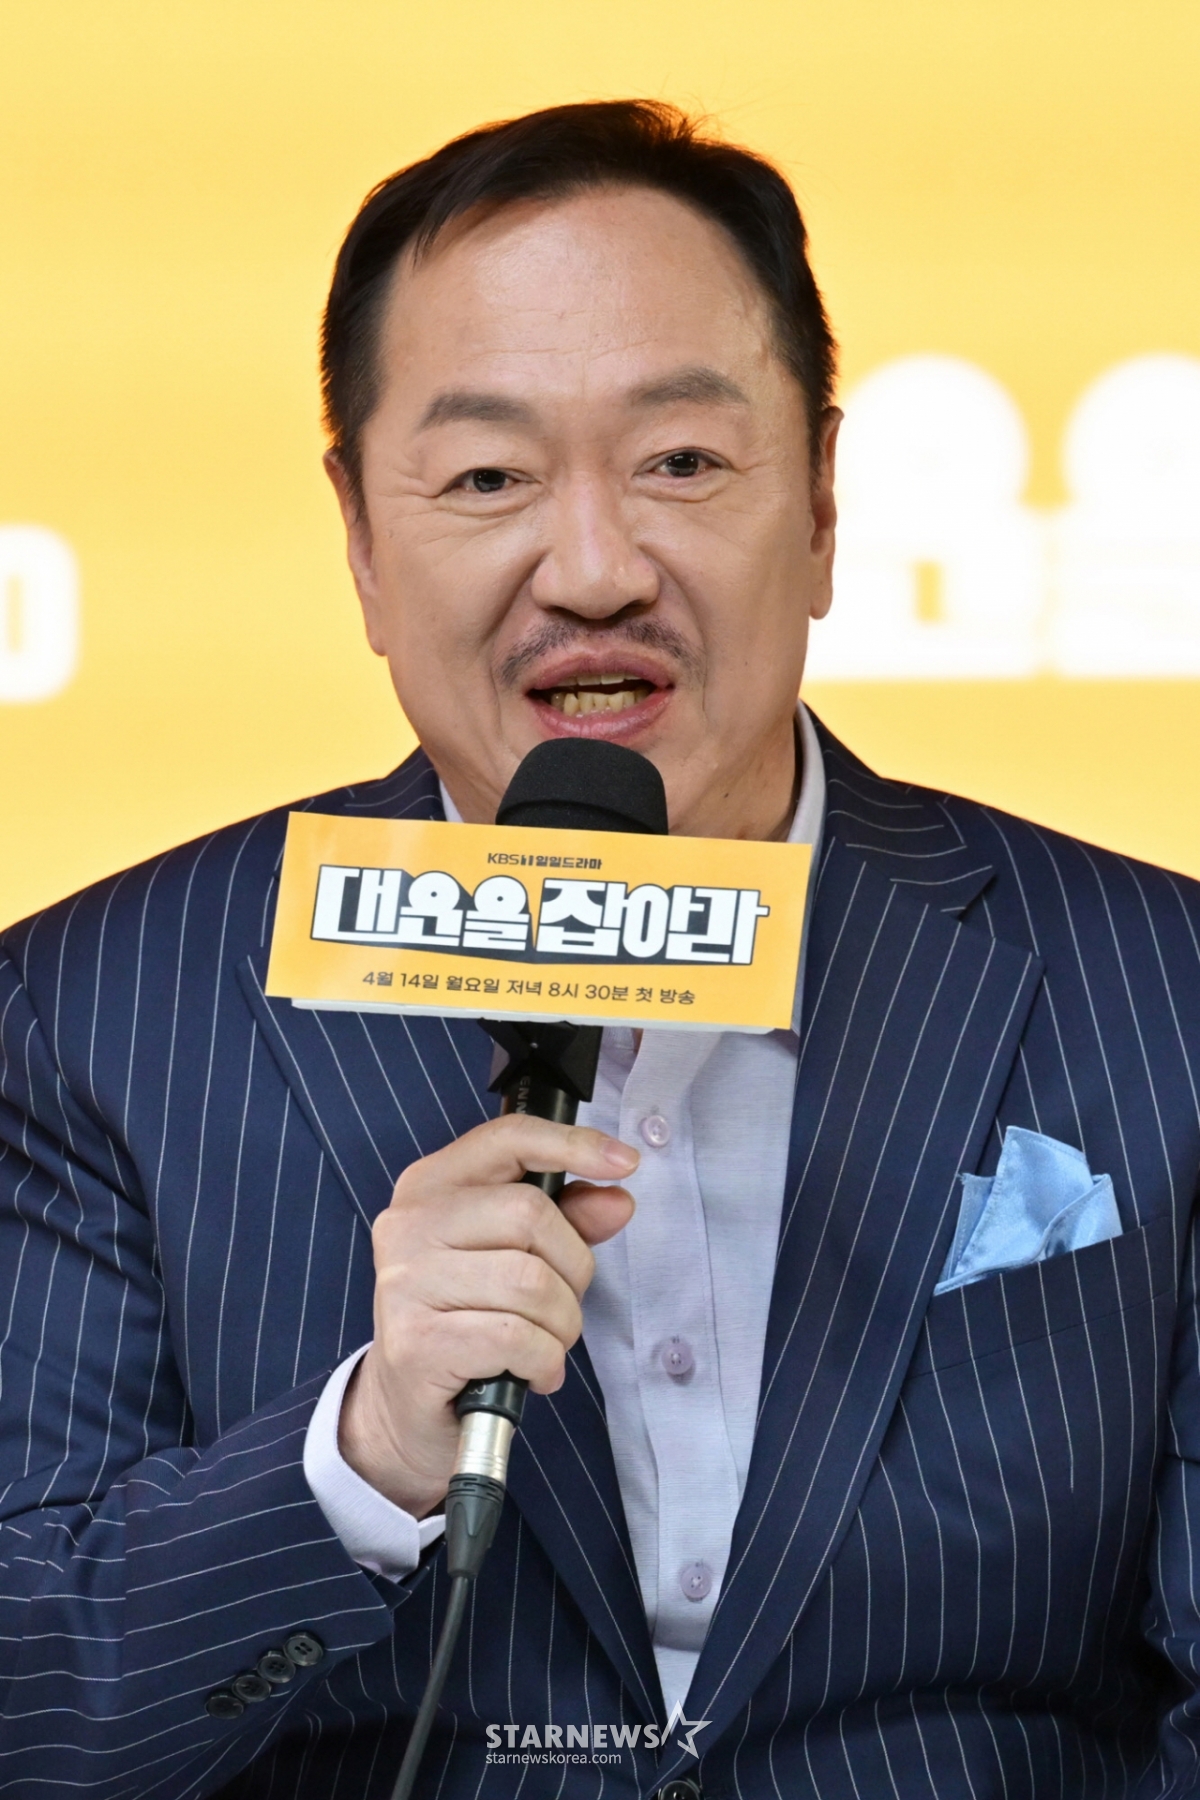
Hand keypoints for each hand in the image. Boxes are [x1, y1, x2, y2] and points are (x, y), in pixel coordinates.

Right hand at [338, 1114, 637, 1517]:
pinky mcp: (415, 1342)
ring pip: (530, 1283)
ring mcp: (406, 1282)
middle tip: (561, 1307)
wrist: (405, 1406)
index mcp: (431, 1186)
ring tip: (544, 1346)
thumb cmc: (466, 1320)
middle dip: (572, 1269)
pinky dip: (542, 1360)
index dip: (572, 1145)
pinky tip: (530, 1373)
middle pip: (530, 1216)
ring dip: (560, 1325)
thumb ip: (567, 1221)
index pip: (508, 1139)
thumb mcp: (514, 1257)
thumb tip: (618, 1200)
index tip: (625, 1163)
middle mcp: (409, 1224)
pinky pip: (515, 1337)